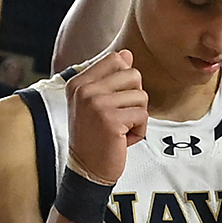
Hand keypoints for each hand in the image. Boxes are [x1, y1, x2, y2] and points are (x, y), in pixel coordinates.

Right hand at [65, 50, 147, 183]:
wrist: (86, 169)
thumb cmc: (95, 136)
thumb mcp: (95, 103)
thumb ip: (109, 77)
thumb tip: (127, 53)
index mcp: (78, 82)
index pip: (116, 59)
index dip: (126, 81)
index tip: (114, 101)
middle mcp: (84, 89)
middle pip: (133, 75)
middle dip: (134, 99)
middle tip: (119, 118)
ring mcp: (95, 103)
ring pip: (141, 96)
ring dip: (137, 117)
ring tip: (119, 129)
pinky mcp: (110, 119)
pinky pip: (143, 116)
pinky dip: (139, 131)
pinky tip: (122, 139)